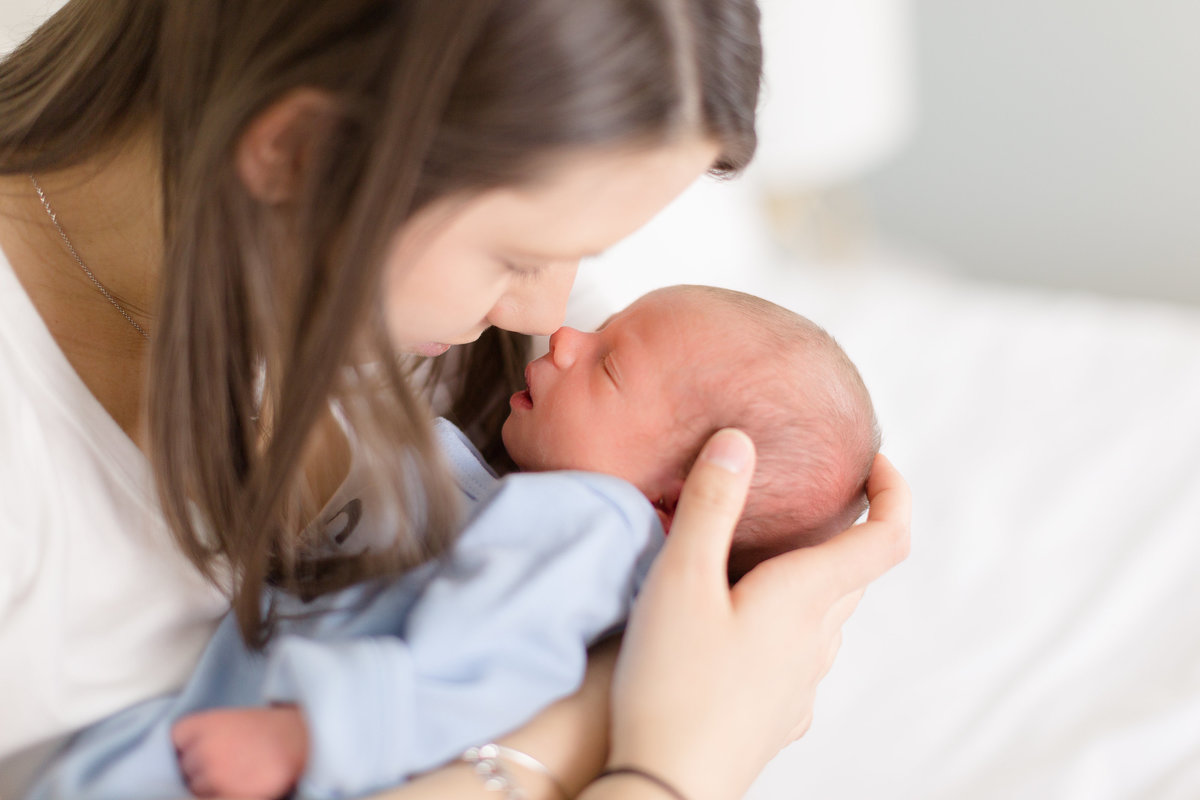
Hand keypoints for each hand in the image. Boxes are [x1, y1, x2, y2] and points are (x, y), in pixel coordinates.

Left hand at [171, 706, 309, 798]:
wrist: (305, 740)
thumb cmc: (271, 729)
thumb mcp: (231, 721)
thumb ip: (205, 736)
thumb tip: (185, 761)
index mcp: (200, 725)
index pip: (174, 743)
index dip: (187, 750)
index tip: (202, 751)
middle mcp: (202, 750)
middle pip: (184, 770)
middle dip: (200, 771)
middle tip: (229, 764)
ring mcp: (214, 775)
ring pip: (197, 790)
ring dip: (212, 788)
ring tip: (239, 777)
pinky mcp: (229, 795)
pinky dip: (223, 795)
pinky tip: (240, 786)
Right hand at [603, 431, 910, 799]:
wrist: (665, 790)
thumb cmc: (672, 685)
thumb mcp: (680, 579)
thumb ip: (710, 505)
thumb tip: (739, 440)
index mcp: (806, 598)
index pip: (887, 537)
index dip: (894, 490)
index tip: (874, 460)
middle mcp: (816, 640)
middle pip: (856, 573)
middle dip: (844, 527)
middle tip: (805, 494)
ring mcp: (801, 684)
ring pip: (827, 615)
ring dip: (812, 575)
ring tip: (759, 554)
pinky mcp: (777, 715)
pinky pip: (799, 654)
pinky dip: (787, 620)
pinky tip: (738, 626)